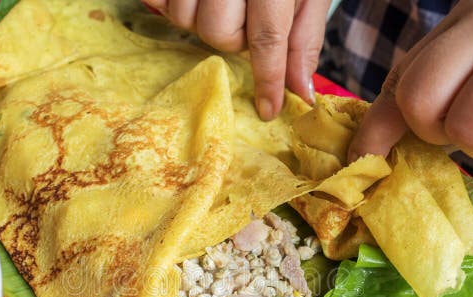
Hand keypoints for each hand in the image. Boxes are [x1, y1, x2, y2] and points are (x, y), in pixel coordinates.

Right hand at [142, 0, 330, 119]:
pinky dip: (168, 2)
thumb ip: (304, 35)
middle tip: (243, 15)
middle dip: (233, 37)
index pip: (269, 37)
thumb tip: (300, 89)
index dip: (268, 79)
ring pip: (184, 19)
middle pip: (219, 34)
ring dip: (201, 18)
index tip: (268, 110)